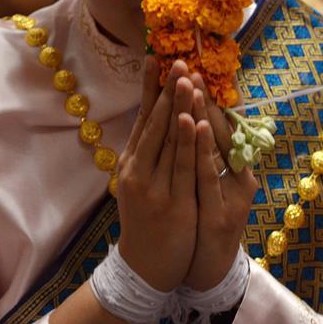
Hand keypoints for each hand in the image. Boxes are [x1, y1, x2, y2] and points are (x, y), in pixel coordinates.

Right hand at [116, 57, 197, 291]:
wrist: (144, 266)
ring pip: (168, 139)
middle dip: (167, 89)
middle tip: (178, 60)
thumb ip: (148, 153)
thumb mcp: (140, 183)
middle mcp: (137, 169)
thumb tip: (158, 119)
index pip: (142, 116)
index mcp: (131, 162)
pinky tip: (190, 120)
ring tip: (185, 79)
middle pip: (155, 122)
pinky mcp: (170, 202)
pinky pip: (182, 167)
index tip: (156, 57)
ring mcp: (152, 186)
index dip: (150, 87)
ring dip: (177, 106)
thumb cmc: (147, 220)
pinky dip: (186, 142)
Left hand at [182, 72, 258, 290]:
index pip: (225, 128)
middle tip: (192, 69)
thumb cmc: (209, 223)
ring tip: (195, 89)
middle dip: (205, 99)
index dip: (210, 99)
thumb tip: (203, 121)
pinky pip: (210, 175)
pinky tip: (198, 127)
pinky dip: (204, 150)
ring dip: (206, 115)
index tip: (196, 71)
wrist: (209, 270)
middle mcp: (241, 178)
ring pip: (218, 149)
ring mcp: (233, 196)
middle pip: (224, 132)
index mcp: (239, 170)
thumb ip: (213, 158)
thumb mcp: (214, 186)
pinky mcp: (222, 213)